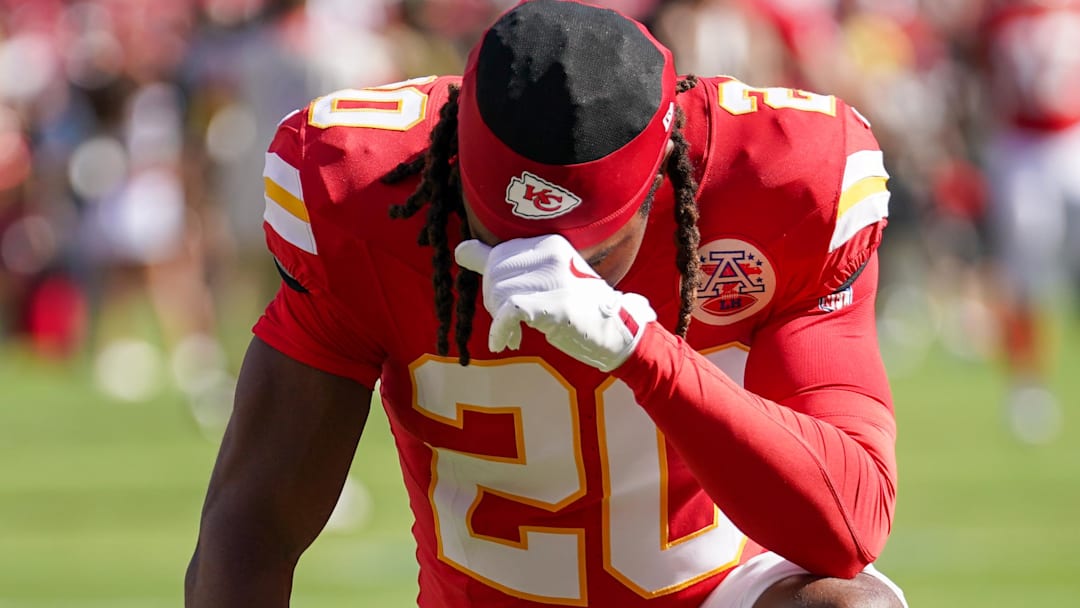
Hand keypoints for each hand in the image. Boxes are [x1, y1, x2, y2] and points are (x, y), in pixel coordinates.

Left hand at [455, 234, 655, 371]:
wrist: (618, 332)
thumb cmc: (578, 307)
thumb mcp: (543, 277)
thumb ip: (500, 262)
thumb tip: (459, 249)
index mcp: (548, 242)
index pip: (497, 257)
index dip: (494, 284)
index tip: (506, 304)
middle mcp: (550, 253)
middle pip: (494, 276)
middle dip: (494, 304)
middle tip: (512, 323)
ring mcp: (554, 278)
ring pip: (498, 295)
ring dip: (500, 321)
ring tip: (517, 335)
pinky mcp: (555, 304)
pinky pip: (509, 311)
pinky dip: (501, 330)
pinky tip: (505, 343)